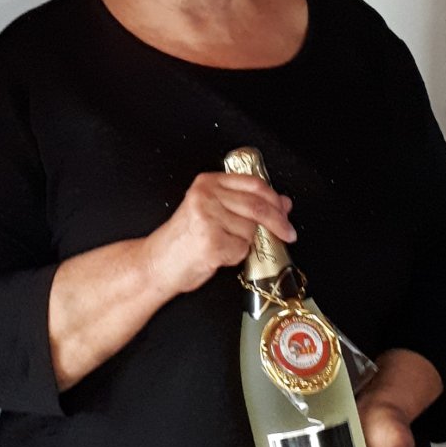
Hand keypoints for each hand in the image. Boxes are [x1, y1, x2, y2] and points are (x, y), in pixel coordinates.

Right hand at [145, 171, 294, 297]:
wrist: (157, 263)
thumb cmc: (183, 240)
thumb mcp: (211, 211)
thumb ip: (244, 204)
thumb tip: (282, 204)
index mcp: (207, 183)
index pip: (253, 184)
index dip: (274, 199)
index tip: (285, 210)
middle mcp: (206, 196)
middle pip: (257, 206)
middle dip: (278, 222)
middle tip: (287, 233)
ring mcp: (208, 219)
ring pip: (250, 230)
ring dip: (245, 243)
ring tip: (223, 244)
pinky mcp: (212, 242)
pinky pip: (241, 250)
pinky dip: (236, 256)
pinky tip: (218, 255)